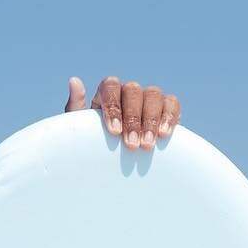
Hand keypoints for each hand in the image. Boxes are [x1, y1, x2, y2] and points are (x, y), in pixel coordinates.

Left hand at [65, 76, 180, 151]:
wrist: (118, 165)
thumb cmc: (100, 145)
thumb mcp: (83, 130)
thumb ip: (76, 106)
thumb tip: (75, 81)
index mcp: (108, 92)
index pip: (110, 86)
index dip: (113, 107)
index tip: (114, 132)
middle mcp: (129, 92)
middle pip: (133, 90)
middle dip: (132, 119)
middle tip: (131, 145)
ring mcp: (149, 99)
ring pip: (153, 95)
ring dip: (151, 120)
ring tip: (147, 145)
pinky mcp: (168, 110)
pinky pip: (172, 104)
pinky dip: (170, 116)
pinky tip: (165, 134)